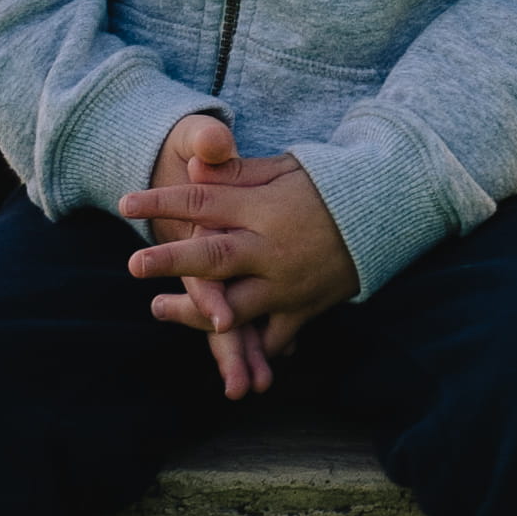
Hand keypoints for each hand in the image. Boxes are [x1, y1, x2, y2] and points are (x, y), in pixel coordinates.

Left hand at [123, 128, 355, 399]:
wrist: (390, 210)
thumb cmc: (331, 184)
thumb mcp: (286, 168)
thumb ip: (237, 173)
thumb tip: (190, 167)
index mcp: (265, 208)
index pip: (205, 202)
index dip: (163, 201)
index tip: (126, 202)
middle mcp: (273, 248)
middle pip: (214, 255)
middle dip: (172, 260)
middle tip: (133, 264)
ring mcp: (289, 283)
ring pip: (235, 305)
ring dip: (195, 312)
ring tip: (157, 307)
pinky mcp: (305, 308)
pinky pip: (272, 337)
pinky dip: (249, 348)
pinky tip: (223, 348)